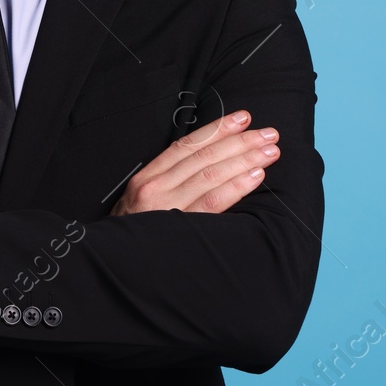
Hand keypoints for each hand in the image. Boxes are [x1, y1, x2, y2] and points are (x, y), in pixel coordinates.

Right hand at [109, 110, 278, 216]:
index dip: (217, 129)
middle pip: (204, 156)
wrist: (117, 266)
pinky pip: (214, 202)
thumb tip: (209, 162)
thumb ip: (169, 181)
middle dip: (240, 141)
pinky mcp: (181, 228)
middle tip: (268, 134)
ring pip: (211, 174)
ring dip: (244, 159)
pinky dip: (237, 186)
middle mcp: (156, 188)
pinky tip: (255, 176)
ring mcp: (167, 207)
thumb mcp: (142, 201)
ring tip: (269, 152)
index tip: (242, 118)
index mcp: (147, 177)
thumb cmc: (134, 233)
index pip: (187, 145)